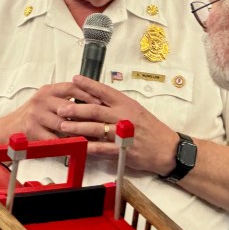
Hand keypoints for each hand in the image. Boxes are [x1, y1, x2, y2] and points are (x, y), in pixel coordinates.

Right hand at [5, 81, 100, 140]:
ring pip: (63, 124)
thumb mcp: (47, 101)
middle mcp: (41, 101)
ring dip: (78, 131)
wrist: (8, 129)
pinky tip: (77, 145)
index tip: (101, 100)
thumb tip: (92, 98)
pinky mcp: (33, 131)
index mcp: (47, 91)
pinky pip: (54, 139)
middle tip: (100, 121)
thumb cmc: (32, 115)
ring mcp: (36, 116)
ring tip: (93, 135)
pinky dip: (66, 143)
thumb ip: (64, 98)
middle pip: (69, 107)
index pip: (71, 88)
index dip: (88, 94)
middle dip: (86, 115)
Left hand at [57, 75, 178, 175]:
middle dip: (76, 108)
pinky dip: (89, 147)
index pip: (105, 91)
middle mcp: (124, 116)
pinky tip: (77, 146)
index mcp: (127, 104)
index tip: (75, 79)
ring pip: (96, 128)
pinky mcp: (123, 150)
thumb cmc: (151, 128)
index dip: (88, 84)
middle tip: (61, 108)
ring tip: (63, 126)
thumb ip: (117, 106)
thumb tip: (95, 99)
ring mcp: (123, 133)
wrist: (167, 148)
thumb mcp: (136, 110)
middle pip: (96, 110)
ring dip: (77, 127)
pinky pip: (102, 148)